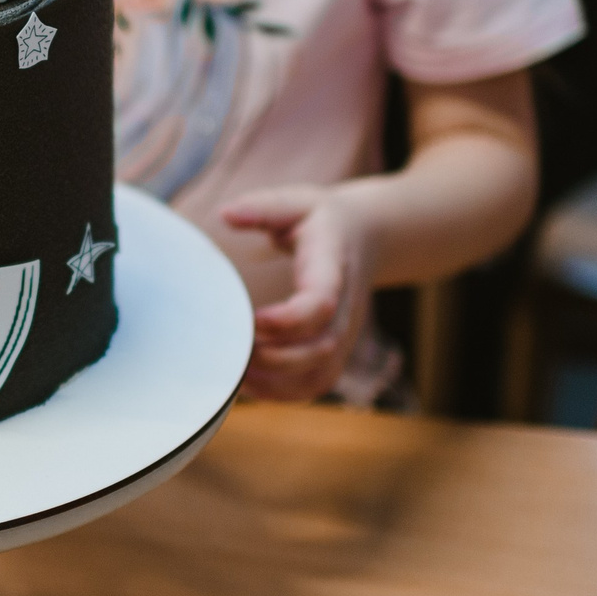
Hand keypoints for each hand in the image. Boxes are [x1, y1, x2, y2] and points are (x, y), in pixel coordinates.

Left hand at [221, 186, 373, 400]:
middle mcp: (344, 308)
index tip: (252, 320)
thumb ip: (264, 207)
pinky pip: (315, 385)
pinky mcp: (336, 349)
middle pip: (320, 349)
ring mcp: (344, 333)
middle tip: (231, 349)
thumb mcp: (296, 201)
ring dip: (276, 383)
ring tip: (234, 373)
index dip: (287, 320)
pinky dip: (283, 394)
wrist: (370, 234)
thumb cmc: (322, 219)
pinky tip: (249, 384)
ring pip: (319, 376)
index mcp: (333, 268)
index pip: (320, 304)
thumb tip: (226, 213)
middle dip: (273, 358)